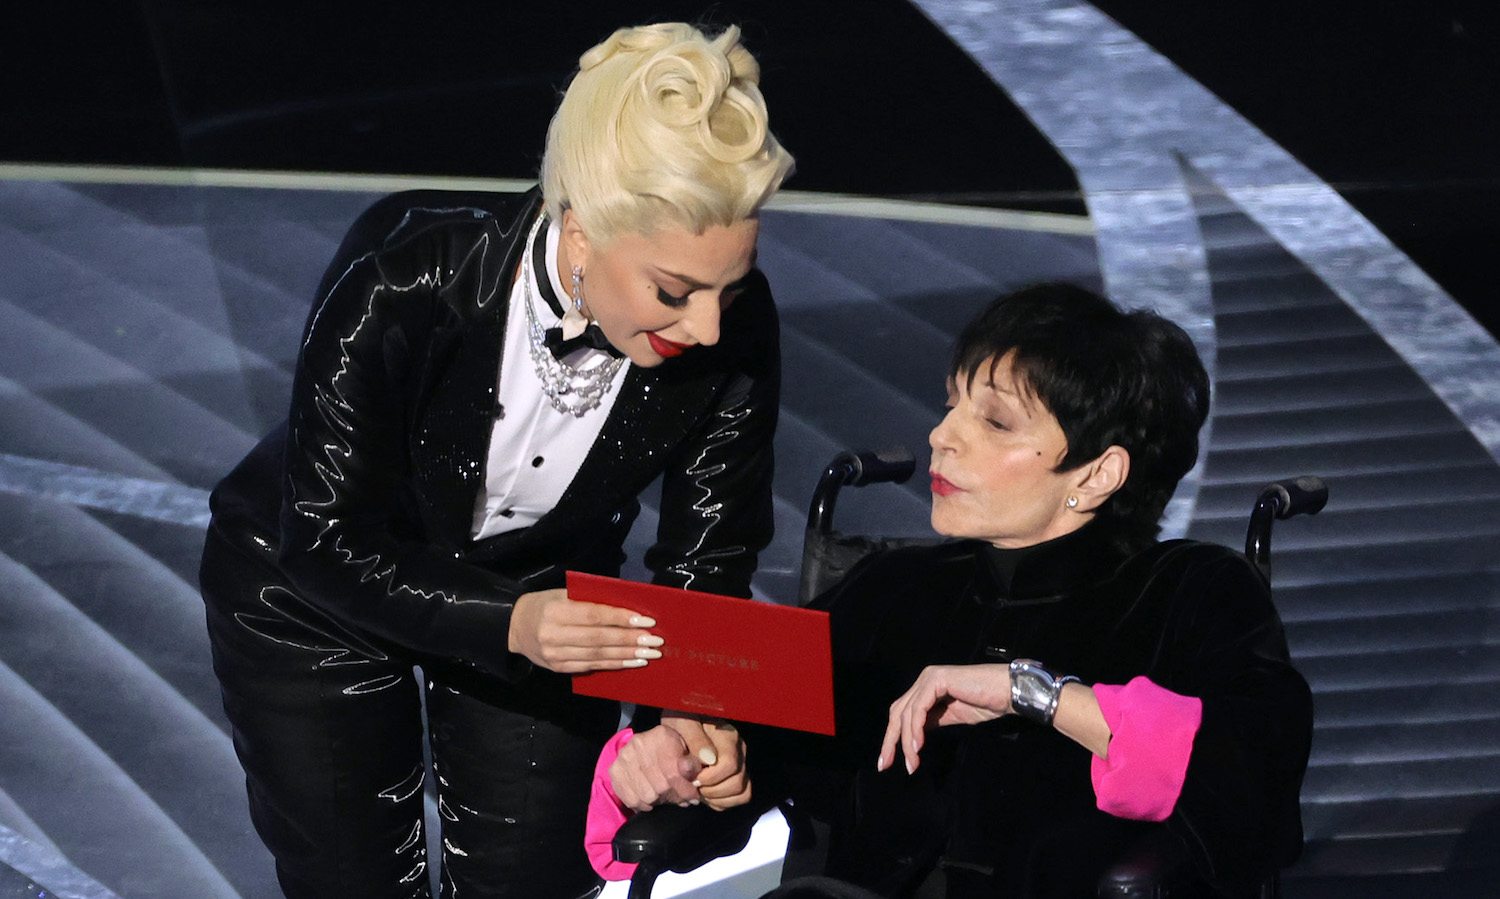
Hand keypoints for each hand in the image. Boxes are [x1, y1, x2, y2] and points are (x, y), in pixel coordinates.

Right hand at [507, 588, 662, 672]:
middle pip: (599, 638)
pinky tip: (632, 662)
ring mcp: (555, 655)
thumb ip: (589, 601)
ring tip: (649, 654)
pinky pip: (591, 666)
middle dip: (630, 640)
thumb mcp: (562, 595)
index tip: (646, 621)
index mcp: (555, 611)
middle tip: (655, 641)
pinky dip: (614, 665)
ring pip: (597, 656)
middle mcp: (553, 635)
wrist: (516, 627)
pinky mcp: (559, 669)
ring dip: (627, 655)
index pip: (594, 615)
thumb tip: (627, 608)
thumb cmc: (546, 604)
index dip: (621, 619)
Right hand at [609, 725, 702, 811]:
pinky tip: (650, 799)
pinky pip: (631, 799)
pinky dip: (642, 804)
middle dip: (673, 796)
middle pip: (660, 787)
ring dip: (659, 801)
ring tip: (665, 796)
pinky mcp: (614, 770)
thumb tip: (695, 781)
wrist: (650, 744)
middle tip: (679, 798)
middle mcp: (639, 744)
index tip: (693, 798)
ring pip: (646, 796)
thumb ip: (692, 766)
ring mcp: (624, 757)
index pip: (673, 774)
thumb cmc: (673, 750)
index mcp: (661, 736)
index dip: (685, 790)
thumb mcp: (688, 753)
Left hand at [662, 713, 751, 810]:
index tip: (692, 777)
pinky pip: (740, 797)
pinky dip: (723, 801)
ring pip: (742, 792)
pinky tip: (707, 794)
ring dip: (718, 798)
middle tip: (694, 784)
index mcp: (728, 736)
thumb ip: (695, 740)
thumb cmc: (682, 720)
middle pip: (737, 783)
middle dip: (712, 790)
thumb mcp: (683, 724)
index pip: (729, 765)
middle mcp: (739, 750)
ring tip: (700, 789)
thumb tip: (708, 759)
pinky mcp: (738, 774)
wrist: (683, 721)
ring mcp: (741, 763)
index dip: (709, 778)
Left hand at [878, 664, 1010, 774]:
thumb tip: (913, 738)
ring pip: (907, 713)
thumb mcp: (952, 717)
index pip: (902, 713)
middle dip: (890, 740)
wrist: (1007, 692)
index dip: (893, 737)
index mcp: (926, 688)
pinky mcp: (937, 680)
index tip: (887, 761)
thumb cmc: (986, 703)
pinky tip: (917, 746)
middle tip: (886, 764)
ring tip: (912, 762)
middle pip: (897, 712)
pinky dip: (915, 728)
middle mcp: (924, 680)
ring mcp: (929, 678)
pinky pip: (919, 708)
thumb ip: (932, 722)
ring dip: (906, 741)